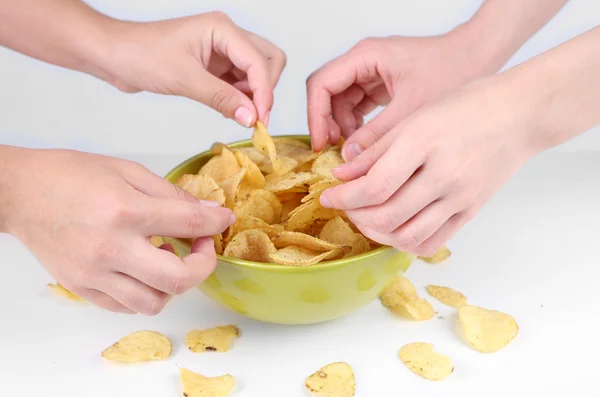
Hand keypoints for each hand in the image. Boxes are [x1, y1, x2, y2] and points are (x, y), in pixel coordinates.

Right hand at [3, 149, 233, 314]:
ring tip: (165, 257)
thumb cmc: (70, 176)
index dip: (216, 223)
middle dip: (204, 265)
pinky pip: (126, 307)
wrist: (21, 193)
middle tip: (202, 247)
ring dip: (173, 284)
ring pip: (154, 302)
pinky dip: (146, 293)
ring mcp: (94, 274)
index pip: (189, 224)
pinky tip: (144, 269)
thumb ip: (171, 194)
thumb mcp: (127, 170)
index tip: (223, 220)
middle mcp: (111, 248)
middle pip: (179, 279)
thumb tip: (207, 211)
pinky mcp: (82, 288)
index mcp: (125, 211)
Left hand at [99, 12, 285, 126]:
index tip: (260, 120)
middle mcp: (226, 37)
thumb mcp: (184, 79)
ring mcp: (221, 52)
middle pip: (268, 61)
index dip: (264, 92)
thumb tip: (251, 117)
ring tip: (241, 117)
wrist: (113, 56)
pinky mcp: (213, 67)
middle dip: (266, 90)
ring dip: (254, 96)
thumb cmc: (140, 54)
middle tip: (256, 118)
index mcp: (222, 29)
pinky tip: (231, 111)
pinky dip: (241, 99)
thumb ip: (222, 98)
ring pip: (256, 74)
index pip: (259, 62)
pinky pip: (239, 83)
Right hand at [307, 33, 491, 156]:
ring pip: (340, 103)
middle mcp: (363, 62)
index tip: (321, 144)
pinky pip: (356, 107)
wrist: (479, 58)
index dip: (316, 116)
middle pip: (327, 94)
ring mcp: (371, 73)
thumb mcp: (412, 109)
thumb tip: (349, 159)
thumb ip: (378, 134)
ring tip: (351, 153)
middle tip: (333, 153)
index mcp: (366, 56)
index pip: (321, 84)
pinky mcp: (380, 85)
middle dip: (327, 124)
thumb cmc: (453, 70)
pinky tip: (364, 145)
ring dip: (341, 128)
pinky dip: (356, 127)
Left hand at [319, 76, 539, 255]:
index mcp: (424, 143)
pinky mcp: (470, 212)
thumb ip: (375, 150)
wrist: (518, 115)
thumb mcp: (413, 117)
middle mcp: (443, 174)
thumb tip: (343, 175)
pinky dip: (405, 242)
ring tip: (366, 218)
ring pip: (407, 236)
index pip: (374, 186)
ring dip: (377, 233)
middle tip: (345, 206)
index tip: (328, 196)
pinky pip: (432, 242)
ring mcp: (460, 197)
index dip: (344, 197)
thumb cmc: (465, 107)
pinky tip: (394, 227)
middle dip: (355, 216)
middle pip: (386, 216)